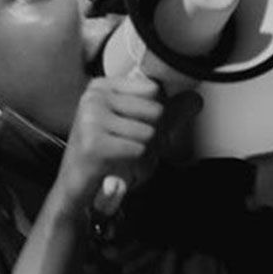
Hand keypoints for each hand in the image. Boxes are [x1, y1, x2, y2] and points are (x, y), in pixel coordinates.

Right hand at [55, 74, 164, 213]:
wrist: (76, 187)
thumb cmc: (106, 156)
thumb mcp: (138, 129)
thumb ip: (168, 113)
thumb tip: (196, 99)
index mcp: (103, 86)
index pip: (154, 90)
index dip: (156, 114)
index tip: (136, 127)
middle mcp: (94, 97)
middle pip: (156, 111)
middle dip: (152, 136)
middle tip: (130, 147)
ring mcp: (91, 118)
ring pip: (149, 132)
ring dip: (143, 153)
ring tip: (123, 158)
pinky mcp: (93, 143)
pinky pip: (138, 150)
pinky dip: (134, 163)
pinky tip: (116, 166)